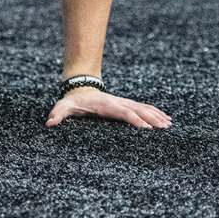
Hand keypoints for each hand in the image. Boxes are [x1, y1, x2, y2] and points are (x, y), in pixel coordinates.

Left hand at [45, 88, 171, 128]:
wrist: (80, 88)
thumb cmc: (73, 102)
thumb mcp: (63, 107)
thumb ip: (57, 114)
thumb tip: (49, 123)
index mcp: (106, 105)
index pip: (123, 112)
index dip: (134, 120)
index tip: (146, 129)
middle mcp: (118, 103)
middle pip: (138, 110)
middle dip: (152, 119)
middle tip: (164, 128)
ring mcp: (124, 103)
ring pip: (144, 108)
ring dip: (156, 116)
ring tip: (169, 125)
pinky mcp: (126, 105)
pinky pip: (144, 108)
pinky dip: (155, 112)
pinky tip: (165, 119)